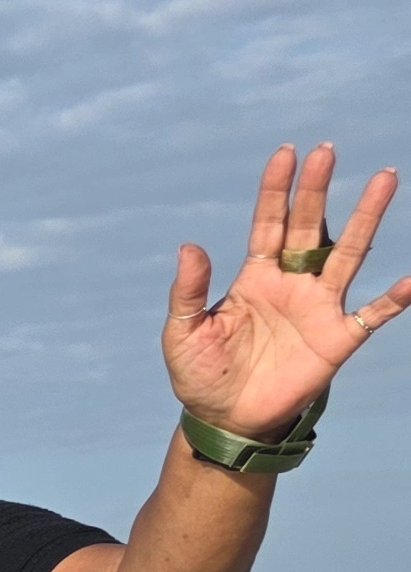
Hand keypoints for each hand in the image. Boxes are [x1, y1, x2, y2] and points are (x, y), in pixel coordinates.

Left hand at [166, 143, 410, 440]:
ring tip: (384, 179)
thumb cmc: (201, 374)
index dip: (276, 189)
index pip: (268, 222)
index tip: (286, 153)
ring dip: (366, 218)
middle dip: (317, 190)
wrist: (225, 420)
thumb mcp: (182, 332)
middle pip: (310, 227)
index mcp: (253, 276)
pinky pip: (373, 314)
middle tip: (327, 151)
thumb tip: (188, 246)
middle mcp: (291, 283)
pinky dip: (394, 299)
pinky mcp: (337, 338)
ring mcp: (318, 307)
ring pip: (348, 253)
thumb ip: (188, 291)